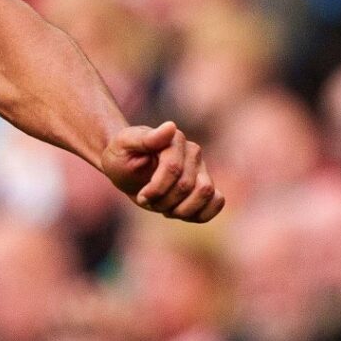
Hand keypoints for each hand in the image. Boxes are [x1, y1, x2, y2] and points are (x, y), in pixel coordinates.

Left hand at [99, 121, 222, 220]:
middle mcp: (193, 152)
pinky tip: (180, 213)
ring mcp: (202, 169)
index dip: (156, 189)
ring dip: (181, 209)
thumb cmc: (122, 157)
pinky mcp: (205, 186)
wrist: (126, 170)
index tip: (141, 196)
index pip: (173, 169)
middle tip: (149, 200)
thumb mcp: (123, 146)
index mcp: (174, 139)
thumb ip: (145, 138)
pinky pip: (217, 202)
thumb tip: (171, 127)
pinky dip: (200, 213)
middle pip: (186, 186)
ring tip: (164, 207)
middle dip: (164, 201)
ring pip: (206, 194)